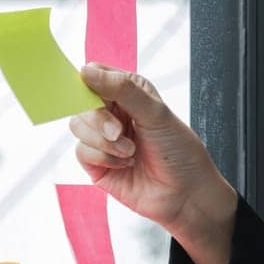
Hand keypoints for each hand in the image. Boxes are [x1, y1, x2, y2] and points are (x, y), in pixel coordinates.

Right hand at [71, 63, 237, 253]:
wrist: (185, 193)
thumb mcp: (155, 113)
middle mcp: (115, 112)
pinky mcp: (96, 162)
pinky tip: (126, 164)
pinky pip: (82, 151)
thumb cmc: (179, 150)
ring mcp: (103, 137)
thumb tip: (86, 70)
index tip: (91, 87)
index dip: (89, 79)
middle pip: (81, 102)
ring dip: (105, 141)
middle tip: (120, 132)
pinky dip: (104, 158)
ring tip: (131, 151)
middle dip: (99, 119)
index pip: (96, 74)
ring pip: (77, 126)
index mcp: (130, 92)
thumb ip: (122, 89)